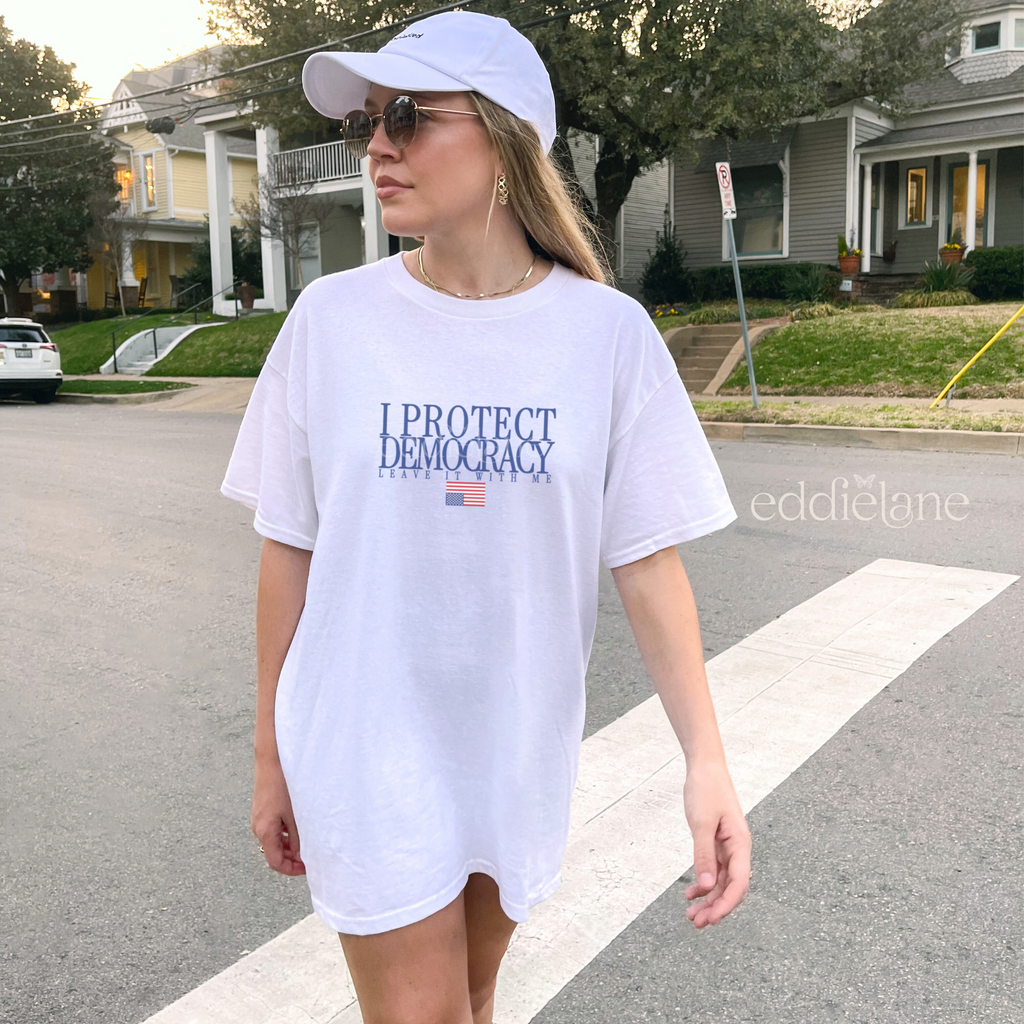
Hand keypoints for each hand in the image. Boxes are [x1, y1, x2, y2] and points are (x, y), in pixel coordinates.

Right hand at [252, 755, 305, 875]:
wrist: (272, 760)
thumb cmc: (283, 785)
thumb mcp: (294, 814)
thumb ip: (298, 837)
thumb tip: (301, 856)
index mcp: (264, 831)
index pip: (275, 862)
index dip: (291, 869)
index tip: (307, 869)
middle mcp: (259, 826)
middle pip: (275, 852)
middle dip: (293, 858)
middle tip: (311, 857)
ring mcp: (260, 817)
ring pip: (276, 839)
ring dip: (291, 845)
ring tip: (309, 842)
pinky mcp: (264, 808)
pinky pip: (275, 827)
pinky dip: (287, 832)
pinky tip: (301, 825)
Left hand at [683, 759, 750, 927]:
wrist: (705, 768)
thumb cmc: (706, 790)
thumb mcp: (702, 823)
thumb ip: (704, 855)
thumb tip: (708, 886)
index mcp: (740, 844)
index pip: (739, 883)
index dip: (726, 905)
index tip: (711, 919)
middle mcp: (738, 848)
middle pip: (732, 887)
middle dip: (716, 907)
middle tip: (697, 923)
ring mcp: (728, 847)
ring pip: (722, 882)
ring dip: (709, 899)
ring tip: (692, 914)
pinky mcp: (717, 843)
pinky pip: (714, 870)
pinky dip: (704, 883)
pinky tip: (691, 893)